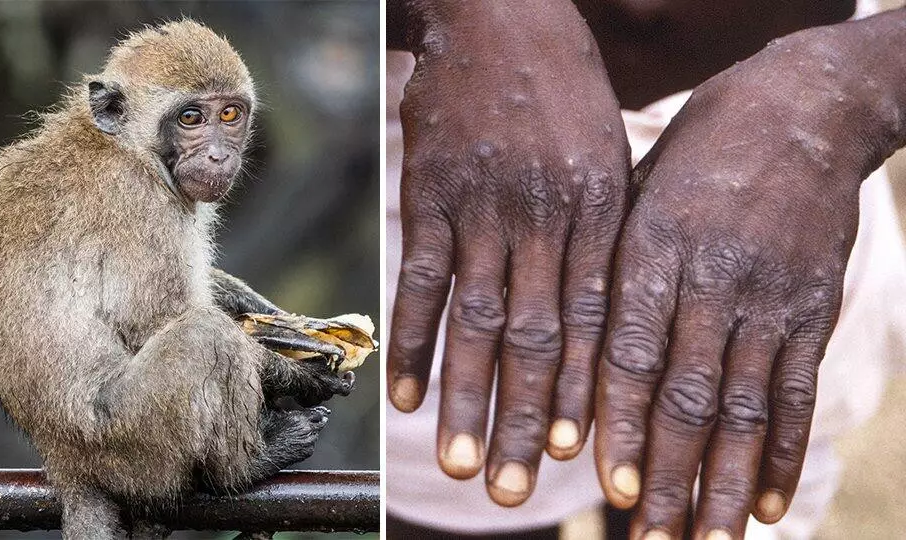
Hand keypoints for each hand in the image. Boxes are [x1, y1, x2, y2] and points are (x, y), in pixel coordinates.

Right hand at [386, 0, 629, 505]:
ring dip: (468, 399)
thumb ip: (603, 237)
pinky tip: (406, 395)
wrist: (502, 14)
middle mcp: (544, 214)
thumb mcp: (609, 156)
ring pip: (477, 320)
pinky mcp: (428, 192)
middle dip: (528, 419)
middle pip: (538, 336)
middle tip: (518, 491)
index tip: (580, 456)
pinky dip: (414, 341)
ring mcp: (482, 203)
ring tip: (464, 464)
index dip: (587, 393)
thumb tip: (599, 324)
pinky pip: (419, 279)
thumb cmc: (564, 92)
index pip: (596, 321)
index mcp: (600, 209)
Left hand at [594, 24, 903, 538]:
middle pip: (686, 396)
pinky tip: (767, 503)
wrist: (800, 111)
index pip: (630, 354)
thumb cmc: (696, 154)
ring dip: (722, 483)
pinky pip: (797, 390)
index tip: (604, 486)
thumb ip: (612, 272)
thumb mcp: (637, 194)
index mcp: (652, 250)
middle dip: (666, 476)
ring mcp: (768, 298)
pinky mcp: (813, 309)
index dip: (618, 424)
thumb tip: (572, 356)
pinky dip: (782, 452)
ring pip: (742, 408)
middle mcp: (711, 280)